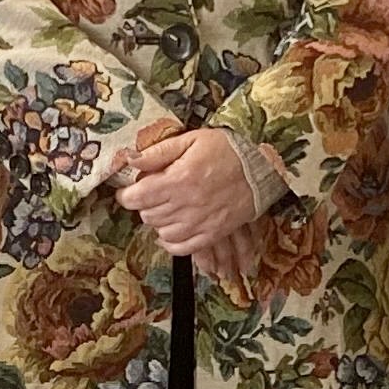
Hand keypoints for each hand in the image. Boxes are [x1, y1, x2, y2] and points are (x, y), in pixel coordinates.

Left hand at [115, 119, 265, 270]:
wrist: (262, 166)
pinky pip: (182, 248)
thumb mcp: (191, 140)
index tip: (127, 191)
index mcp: (179, 179)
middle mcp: (187, 204)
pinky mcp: (213, 233)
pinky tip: (171, 231)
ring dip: (159, 222)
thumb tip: (130, 160)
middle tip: (151, 195)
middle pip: (148, 215)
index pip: (138, 197)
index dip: (126, 195)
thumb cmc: (227, 149)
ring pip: (162, 232)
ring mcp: (201, 222)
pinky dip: (171, 243)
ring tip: (165, 209)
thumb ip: (158, 152)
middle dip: (144, 205)